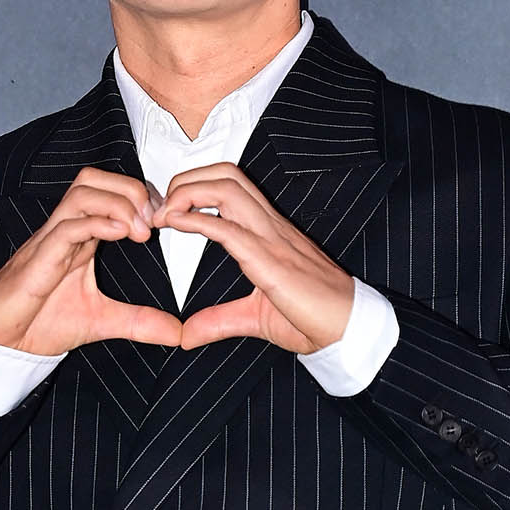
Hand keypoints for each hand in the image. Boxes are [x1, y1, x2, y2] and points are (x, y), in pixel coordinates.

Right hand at [0, 166, 183, 355]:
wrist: (2, 342)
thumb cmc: (41, 321)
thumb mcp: (103, 321)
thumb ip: (140, 322)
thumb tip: (177, 333)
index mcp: (81, 236)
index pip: (109, 191)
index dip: (139, 197)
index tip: (163, 222)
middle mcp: (66, 230)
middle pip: (94, 179)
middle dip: (130, 189)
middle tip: (153, 221)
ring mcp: (51, 240)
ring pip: (82, 193)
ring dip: (118, 203)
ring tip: (140, 230)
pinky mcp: (40, 258)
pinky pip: (67, 226)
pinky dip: (96, 223)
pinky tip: (119, 234)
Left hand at [151, 162, 353, 353]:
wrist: (349, 329)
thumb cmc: (312, 318)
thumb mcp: (255, 318)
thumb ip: (218, 321)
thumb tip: (186, 335)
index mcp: (268, 231)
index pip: (230, 185)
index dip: (195, 187)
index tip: (168, 212)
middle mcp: (269, 225)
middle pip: (226, 173)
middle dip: (186, 180)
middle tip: (161, 209)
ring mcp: (271, 238)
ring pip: (226, 188)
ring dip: (187, 193)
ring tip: (164, 215)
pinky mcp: (270, 260)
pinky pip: (228, 228)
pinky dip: (196, 219)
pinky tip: (175, 224)